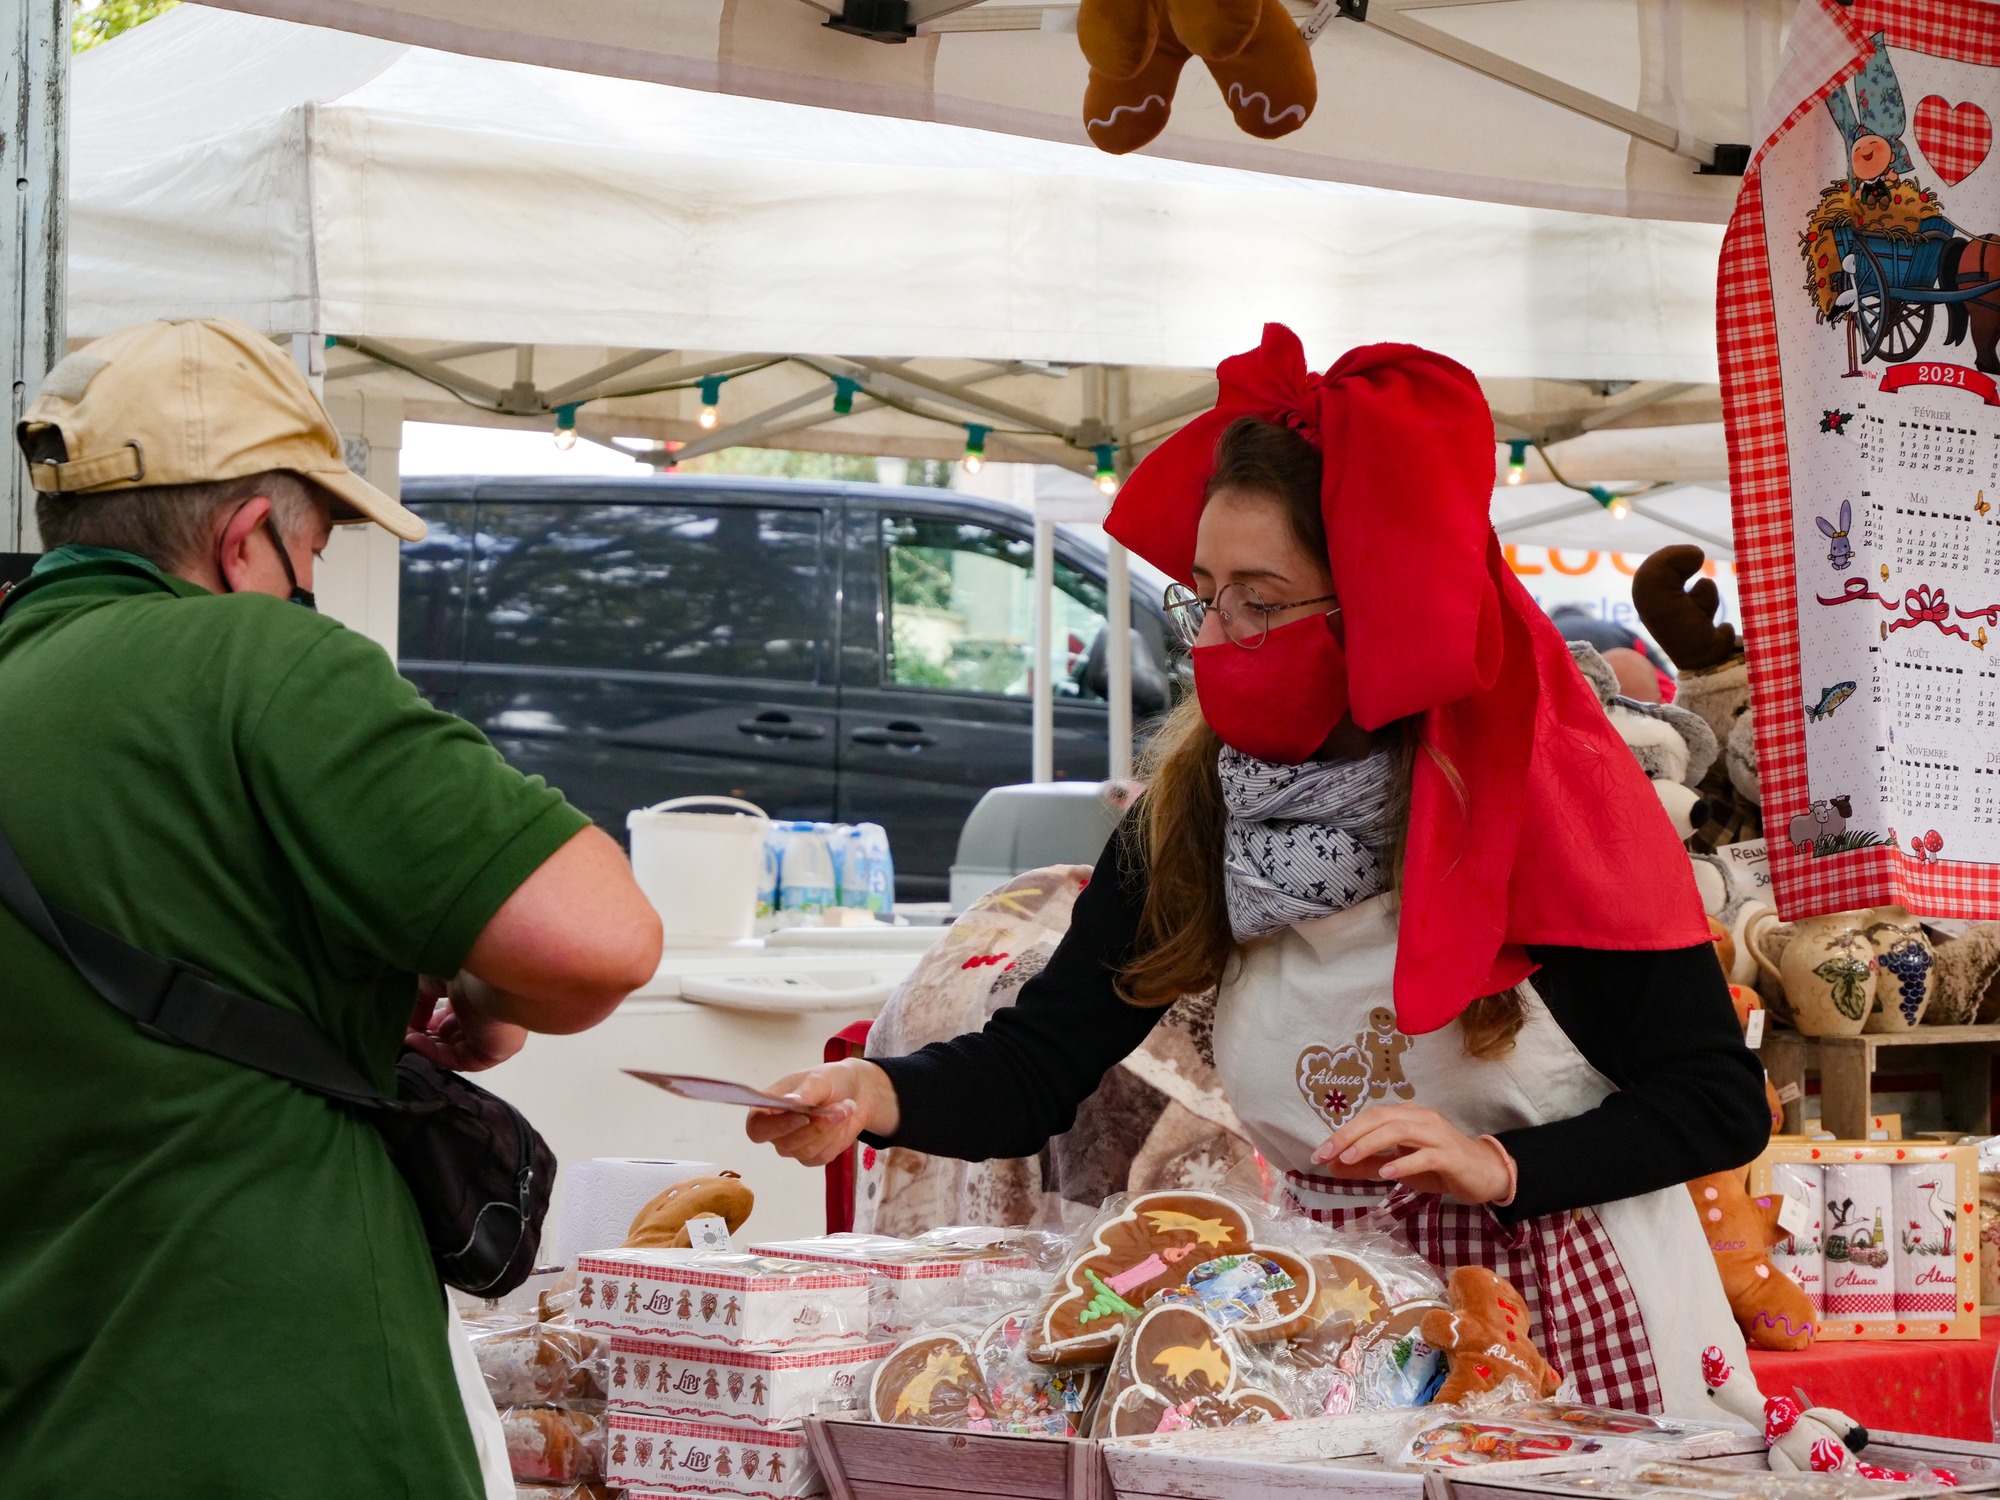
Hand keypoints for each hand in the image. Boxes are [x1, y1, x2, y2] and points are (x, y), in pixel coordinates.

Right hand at [404, 973, 529, 1071]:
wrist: (487, 969)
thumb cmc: (462, 964)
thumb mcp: (428, 978)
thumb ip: (417, 1002)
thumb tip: (407, 1024)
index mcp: (475, 993)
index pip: (451, 1014)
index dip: (427, 1019)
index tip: (407, 1019)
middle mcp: (485, 1014)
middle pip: (451, 1034)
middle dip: (425, 1035)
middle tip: (403, 1031)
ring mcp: (491, 1034)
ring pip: (453, 1049)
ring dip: (426, 1045)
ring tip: (405, 1036)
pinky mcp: (493, 1051)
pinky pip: (459, 1060)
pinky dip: (434, 1054)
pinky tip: (414, 1042)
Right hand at [745, 1060, 898, 1168]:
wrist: (856, 1091)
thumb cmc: (830, 1080)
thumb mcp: (819, 1079)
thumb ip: (805, 1092)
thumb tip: (787, 1102)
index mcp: (767, 1108)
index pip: (757, 1128)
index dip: (777, 1127)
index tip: (803, 1117)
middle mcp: (775, 1131)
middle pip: (784, 1144)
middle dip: (815, 1128)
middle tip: (838, 1108)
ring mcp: (792, 1146)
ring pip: (806, 1150)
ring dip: (830, 1129)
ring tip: (845, 1107)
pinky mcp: (811, 1157)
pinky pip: (821, 1156)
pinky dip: (836, 1138)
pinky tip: (842, 1120)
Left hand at [1311, 1104, 1513, 1204]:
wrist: (1483, 1174)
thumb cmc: (1438, 1167)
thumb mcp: (1397, 1166)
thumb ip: (1366, 1165)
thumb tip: (1333, 1166)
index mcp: (1406, 1115)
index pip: (1369, 1117)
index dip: (1343, 1132)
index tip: (1319, 1153)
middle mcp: (1420, 1118)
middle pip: (1380, 1118)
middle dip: (1349, 1135)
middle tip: (1326, 1154)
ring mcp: (1437, 1134)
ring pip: (1399, 1131)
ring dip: (1370, 1145)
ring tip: (1348, 1159)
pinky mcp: (1450, 1155)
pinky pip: (1425, 1155)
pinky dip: (1404, 1162)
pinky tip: (1386, 1173)